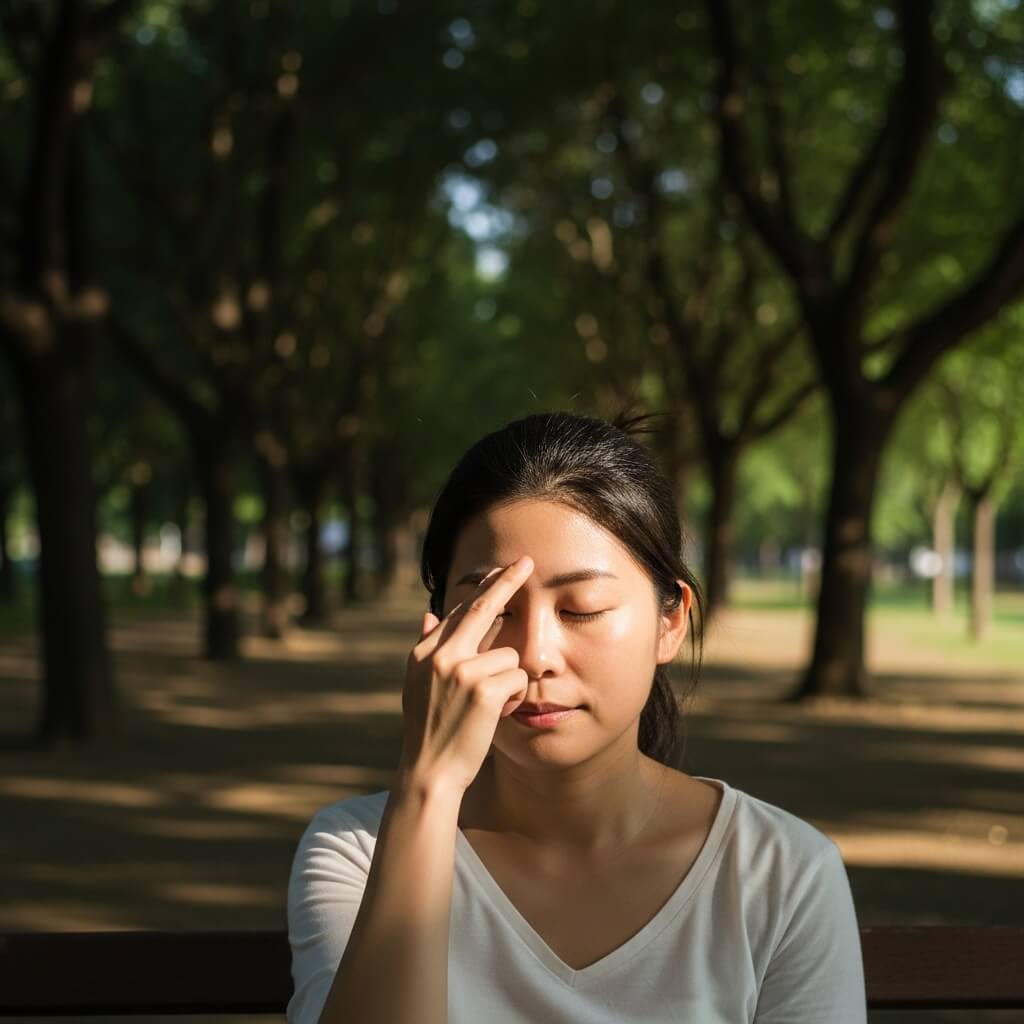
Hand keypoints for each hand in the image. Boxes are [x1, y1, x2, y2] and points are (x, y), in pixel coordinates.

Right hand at [396, 555, 533, 796]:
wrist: (429, 773)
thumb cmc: (429, 731)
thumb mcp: (419, 686)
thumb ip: (427, 648)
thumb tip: (427, 614)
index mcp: (423, 653)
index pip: (458, 611)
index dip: (482, 589)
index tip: (499, 569)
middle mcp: (439, 655)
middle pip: (481, 608)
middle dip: (506, 582)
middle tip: (527, 562)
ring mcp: (460, 670)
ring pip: (509, 656)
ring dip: (509, 681)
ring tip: (490, 708)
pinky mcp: (483, 689)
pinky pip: (518, 679)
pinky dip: (515, 698)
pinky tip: (498, 715)